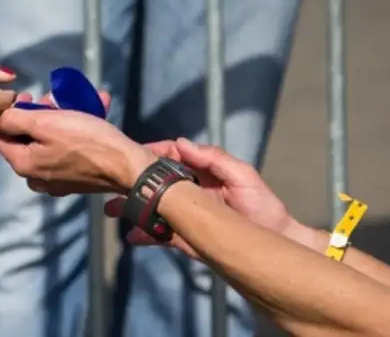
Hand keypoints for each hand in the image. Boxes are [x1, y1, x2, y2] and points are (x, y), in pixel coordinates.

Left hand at [0, 93, 155, 194]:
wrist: (127, 166)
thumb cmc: (86, 141)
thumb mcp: (45, 122)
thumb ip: (14, 119)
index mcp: (23, 164)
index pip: (0, 136)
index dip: (10, 113)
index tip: (28, 97)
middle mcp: (35, 177)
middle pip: (27, 138)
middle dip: (40, 113)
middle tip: (55, 99)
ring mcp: (56, 179)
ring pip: (50, 141)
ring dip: (62, 118)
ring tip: (80, 101)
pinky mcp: (76, 178)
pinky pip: (69, 149)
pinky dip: (78, 130)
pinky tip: (96, 110)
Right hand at [106, 138, 297, 258]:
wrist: (277, 244)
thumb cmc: (264, 207)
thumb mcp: (243, 176)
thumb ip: (213, 158)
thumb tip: (181, 143)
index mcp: (203, 173)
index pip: (172, 158)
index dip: (152, 155)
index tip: (132, 156)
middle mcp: (192, 192)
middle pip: (157, 183)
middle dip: (135, 183)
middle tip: (112, 184)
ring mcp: (188, 215)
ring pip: (154, 208)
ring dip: (134, 208)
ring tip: (113, 210)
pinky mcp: (187, 237)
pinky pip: (162, 234)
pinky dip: (146, 234)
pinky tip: (132, 236)